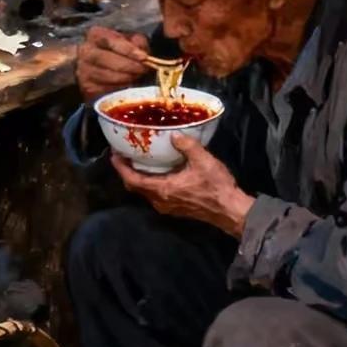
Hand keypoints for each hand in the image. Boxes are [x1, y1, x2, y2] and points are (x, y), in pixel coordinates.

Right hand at [77, 25, 149, 101]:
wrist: (100, 66)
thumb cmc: (118, 51)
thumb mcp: (130, 41)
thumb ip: (138, 42)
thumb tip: (142, 52)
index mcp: (96, 35)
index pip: (111, 41)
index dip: (128, 49)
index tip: (143, 57)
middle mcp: (86, 51)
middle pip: (106, 58)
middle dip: (128, 65)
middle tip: (142, 69)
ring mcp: (84, 69)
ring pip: (105, 75)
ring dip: (125, 78)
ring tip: (137, 76)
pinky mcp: (87, 87)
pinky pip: (104, 89)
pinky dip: (118, 88)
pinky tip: (127, 85)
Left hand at [113, 137, 254, 236]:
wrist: (231, 211)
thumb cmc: (216, 187)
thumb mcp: (203, 161)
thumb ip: (186, 145)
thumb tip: (173, 135)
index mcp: (163, 189)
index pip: (133, 180)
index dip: (120, 168)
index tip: (114, 155)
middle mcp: (161, 201)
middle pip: (135, 187)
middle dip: (126, 172)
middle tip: (124, 156)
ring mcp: (168, 207)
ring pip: (145, 192)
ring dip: (138, 178)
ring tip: (137, 160)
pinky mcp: (175, 208)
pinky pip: (154, 195)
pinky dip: (149, 183)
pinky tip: (156, 171)